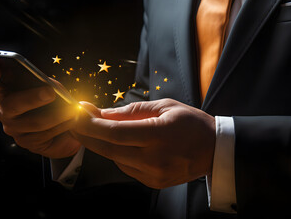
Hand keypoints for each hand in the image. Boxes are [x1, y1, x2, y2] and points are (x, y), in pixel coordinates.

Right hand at [0, 61, 86, 158]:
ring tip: (73, 108)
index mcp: (5, 90)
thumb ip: (46, 84)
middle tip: (51, 93)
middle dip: (33, 98)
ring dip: (58, 114)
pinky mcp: (26, 142)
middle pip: (12, 104)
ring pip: (35, 122)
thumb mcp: (50, 89)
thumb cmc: (54, 102)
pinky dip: (62, 126)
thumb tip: (51, 88)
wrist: (64, 129)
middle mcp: (4, 110)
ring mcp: (13, 128)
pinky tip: (72, 120)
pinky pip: (46, 135)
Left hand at [74, 98, 215, 188]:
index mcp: (159, 136)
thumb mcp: (164, 107)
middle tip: (75, 122)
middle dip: (88, 135)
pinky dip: (118, 155)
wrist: (215, 150)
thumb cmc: (192, 124)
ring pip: (116, 160)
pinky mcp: (153, 183)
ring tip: (98, 129)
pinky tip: (121, 144)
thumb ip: (132, 111)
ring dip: (102, 145)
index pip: (115, 132)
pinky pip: (127, 168)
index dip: (91, 124)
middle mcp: (154, 159)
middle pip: (109, 149)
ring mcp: (153, 174)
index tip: (77, 114)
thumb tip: (102, 113)